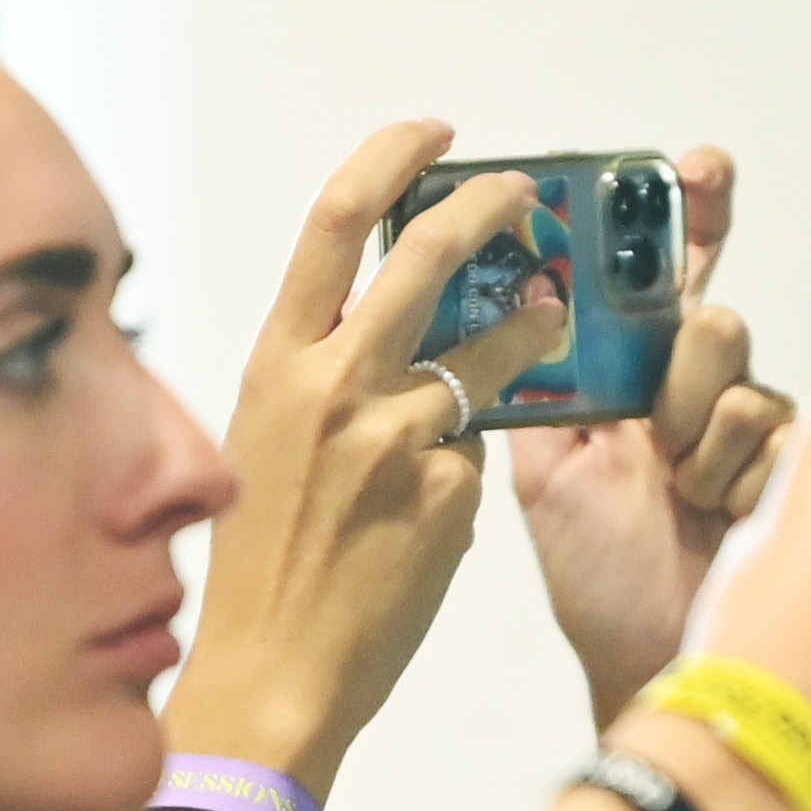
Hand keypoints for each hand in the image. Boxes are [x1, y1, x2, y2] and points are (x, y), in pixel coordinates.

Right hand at [165, 123, 576, 787]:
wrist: (271, 673)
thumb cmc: (260, 569)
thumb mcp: (267, 446)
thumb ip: (324, 382)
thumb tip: (396, 336)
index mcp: (277, 364)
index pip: (335, 224)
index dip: (392, 159)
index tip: (437, 137)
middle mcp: (334, 387)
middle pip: (431, 257)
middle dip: (495, 210)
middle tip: (531, 198)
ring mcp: (395, 439)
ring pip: (490, 356)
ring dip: (532, 329)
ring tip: (550, 321)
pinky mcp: (446, 495)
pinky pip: (478, 460)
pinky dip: (468, 475)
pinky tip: (435, 517)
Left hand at [508, 148, 794, 728]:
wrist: (649, 661)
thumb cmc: (599, 576)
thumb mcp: (547, 468)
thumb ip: (544, 381)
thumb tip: (534, 291)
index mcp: (630, 374)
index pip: (663, 269)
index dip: (687, 210)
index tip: (697, 167)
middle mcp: (691, 386)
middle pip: (708, 308)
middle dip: (679, 358)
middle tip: (657, 423)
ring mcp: (746, 425)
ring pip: (738, 366)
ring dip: (698, 434)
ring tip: (678, 494)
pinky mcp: (794, 462)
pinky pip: (774, 426)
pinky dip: (734, 475)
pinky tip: (717, 517)